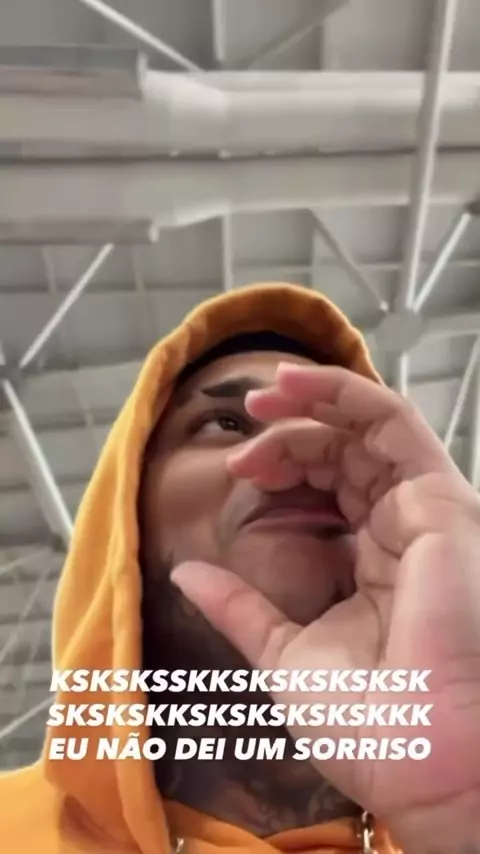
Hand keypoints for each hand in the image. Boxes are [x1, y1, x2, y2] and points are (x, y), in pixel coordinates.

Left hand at [171, 363, 479, 847]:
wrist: (416, 759)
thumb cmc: (365, 722)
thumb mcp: (282, 651)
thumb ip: (238, 606)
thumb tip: (185, 573)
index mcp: (372, 561)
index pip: (331, 486)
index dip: (284, 465)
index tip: (237, 473)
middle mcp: (401, 529)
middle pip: (346, 451)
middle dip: (293, 428)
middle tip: (245, 420)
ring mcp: (423, 512)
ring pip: (371, 427)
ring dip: (316, 398)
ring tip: (262, 396)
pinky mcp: (439, 501)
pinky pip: (395, 425)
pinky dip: (346, 394)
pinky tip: (298, 385)